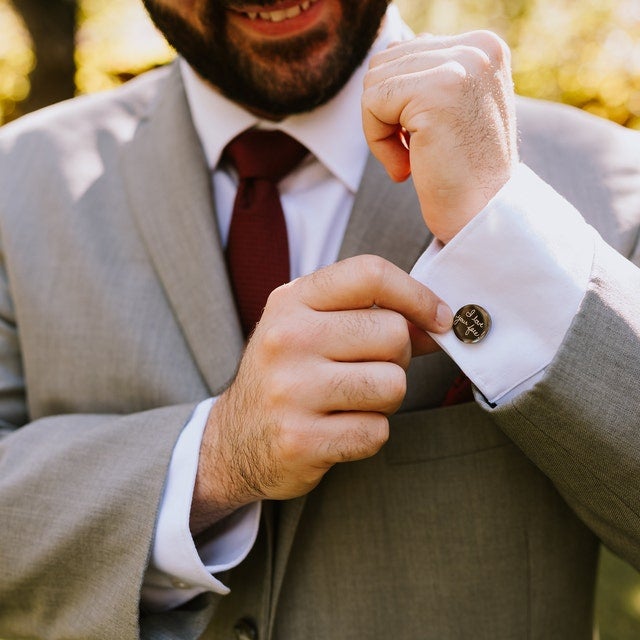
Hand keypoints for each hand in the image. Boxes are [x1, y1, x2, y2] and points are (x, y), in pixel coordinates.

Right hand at [190, 255, 452, 532]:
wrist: (233, 439)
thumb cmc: (286, 375)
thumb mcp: (311, 328)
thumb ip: (368, 316)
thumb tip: (437, 322)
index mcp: (292, 301)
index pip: (370, 274)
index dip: (418, 295)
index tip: (438, 319)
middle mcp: (287, 339)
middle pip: (393, 334)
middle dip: (397, 358)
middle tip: (369, 370)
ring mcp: (290, 390)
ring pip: (392, 385)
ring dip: (385, 399)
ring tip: (351, 401)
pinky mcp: (300, 439)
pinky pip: (376, 432)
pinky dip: (369, 433)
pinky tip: (338, 429)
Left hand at [362, 31, 518, 243]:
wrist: (482, 217)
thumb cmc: (462, 173)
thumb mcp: (452, 110)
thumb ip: (426, 75)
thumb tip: (387, 52)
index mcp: (483, 47)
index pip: (404, 53)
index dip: (397, 104)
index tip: (424, 140)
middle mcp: (477, 48)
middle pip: (384, 63)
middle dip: (386, 115)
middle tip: (414, 154)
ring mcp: (460, 66)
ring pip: (374, 82)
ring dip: (381, 131)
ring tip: (413, 160)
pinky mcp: (437, 92)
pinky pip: (372, 104)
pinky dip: (378, 142)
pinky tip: (407, 169)